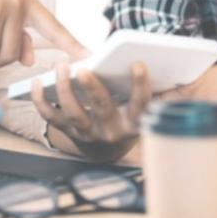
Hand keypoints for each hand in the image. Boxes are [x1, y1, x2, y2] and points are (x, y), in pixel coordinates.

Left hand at [31, 62, 151, 162]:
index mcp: (134, 123)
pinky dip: (40, 101)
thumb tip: (179, 74)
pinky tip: (37, 81)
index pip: (141, 104)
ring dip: (64, 89)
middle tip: (82, 68)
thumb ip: (157, 93)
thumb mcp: (145, 110)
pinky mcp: (68, 133)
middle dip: (92, 88)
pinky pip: (52, 118)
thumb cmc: (128, 119)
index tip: (139, 64)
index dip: (141, 86)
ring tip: (60, 66)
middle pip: (102, 108)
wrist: (108, 153)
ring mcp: (88, 133)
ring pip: (74, 113)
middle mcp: (111, 131)